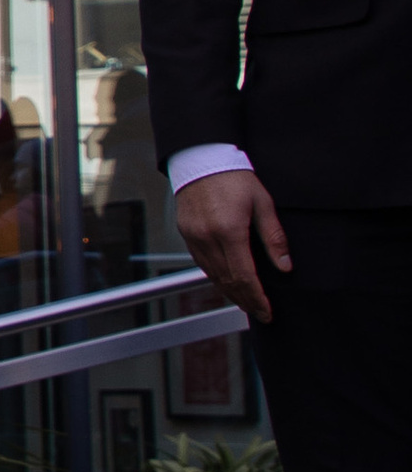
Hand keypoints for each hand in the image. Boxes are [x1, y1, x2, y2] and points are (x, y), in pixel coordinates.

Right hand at [174, 165, 291, 323]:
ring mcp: (194, 237)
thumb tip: (284, 266)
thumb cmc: (234, 176)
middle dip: (246, 301)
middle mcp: (208, 237)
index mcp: (229, 230)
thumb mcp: (263, 203)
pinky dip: (216, 278)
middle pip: (228, 281)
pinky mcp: (186, 234)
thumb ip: (274, 237)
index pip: (244, 276)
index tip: (267, 310)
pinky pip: (202, 264)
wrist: (202, 158)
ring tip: (246, 302)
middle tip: (260, 313)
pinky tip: (227, 282)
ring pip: (213, 276)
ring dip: (230, 293)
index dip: (257, 297)